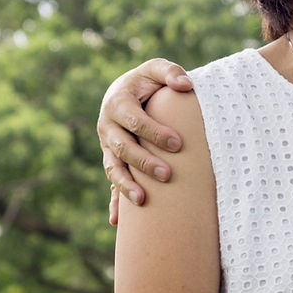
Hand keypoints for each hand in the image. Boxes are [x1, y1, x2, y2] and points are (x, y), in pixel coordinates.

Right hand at [97, 58, 191, 223]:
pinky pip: (111, 184)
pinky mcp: (111, 161)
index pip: (135, 121)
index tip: (178, 143)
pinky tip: (117, 222)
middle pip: (123, 148)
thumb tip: (185, 85)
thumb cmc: (147, 82)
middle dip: (143, 163)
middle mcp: (107, 126)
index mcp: (117, 103)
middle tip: (168, 175)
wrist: (126, 93)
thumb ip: (170, 72)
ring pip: (113, 169)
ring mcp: (107, 146)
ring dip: (125, 186)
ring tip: (142, 201)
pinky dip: (113, 203)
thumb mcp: (156, 70)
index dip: (154, 132)